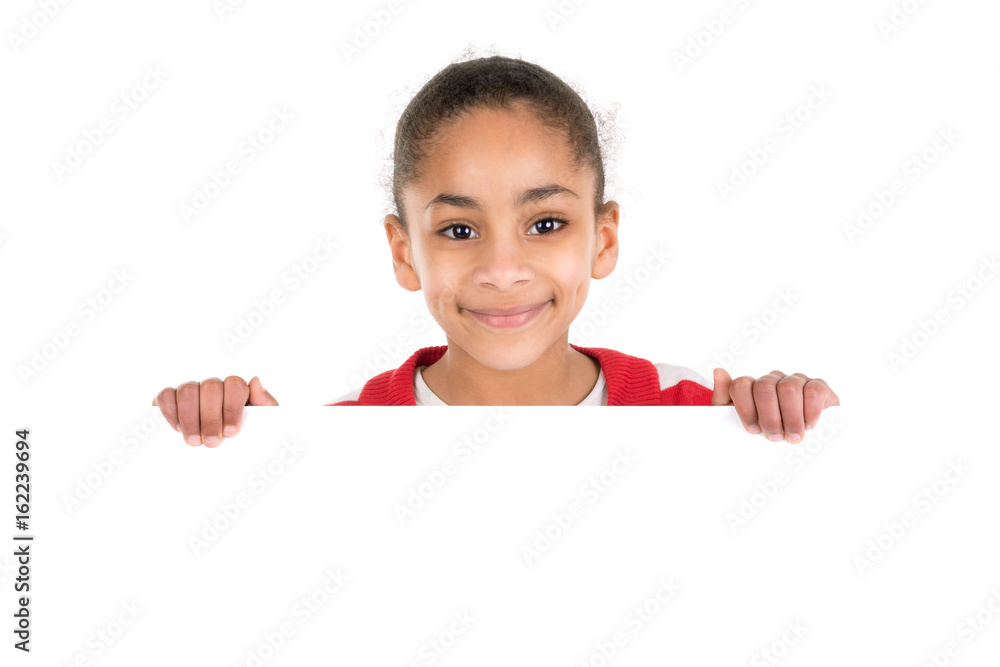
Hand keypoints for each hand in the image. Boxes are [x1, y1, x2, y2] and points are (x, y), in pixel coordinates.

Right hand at [152, 376, 277, 446]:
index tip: (231, 432)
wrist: (228, 454)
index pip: (235, 386)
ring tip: (194, 441)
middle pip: (210, 388)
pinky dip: (170, 410)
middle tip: (212, 443)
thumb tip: (255, 381)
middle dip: (211, 417)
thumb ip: (264, 403)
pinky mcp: (171, 398)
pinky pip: (167, 395)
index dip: (232, 408)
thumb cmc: (245, 434)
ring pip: (188, 390)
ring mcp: (192, 389)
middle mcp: (213, 386)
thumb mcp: (261, 423)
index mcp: (236, 389)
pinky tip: (177, 428)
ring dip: (190, 417)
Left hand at [711, 369, 838, 442]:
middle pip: (764, 387)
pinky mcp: (818, 386)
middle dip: (768, 416)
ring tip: (792, 436)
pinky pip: (813, 390)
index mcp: (752, 387)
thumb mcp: (739, 421)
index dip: (745, 408)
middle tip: (774, 437)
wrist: (800, 444)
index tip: (753, 430)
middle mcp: (772, 380)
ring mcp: (795, 380)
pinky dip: (810, 410)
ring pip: (788, 388)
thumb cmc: (766, 431)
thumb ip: (724, 399)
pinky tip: (808, 425)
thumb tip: (718, 371)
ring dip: (790, 417)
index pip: (741, 385)